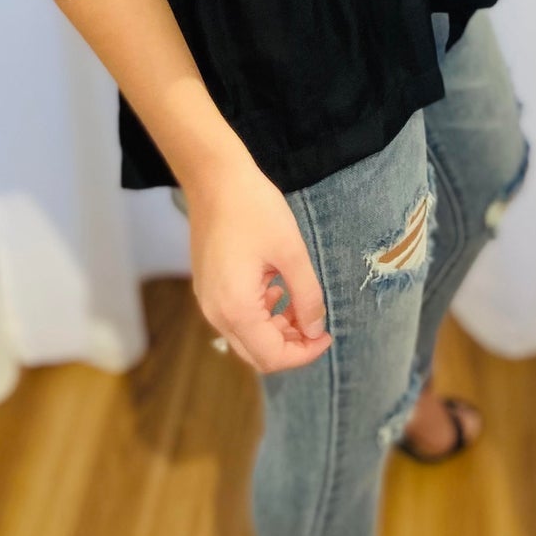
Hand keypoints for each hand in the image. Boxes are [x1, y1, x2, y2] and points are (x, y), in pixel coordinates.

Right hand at [182, 168, 331, 374]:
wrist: (214, 179)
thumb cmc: (255, 209)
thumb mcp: (292, 252)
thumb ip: (307, 296)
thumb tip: (315, 330)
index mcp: (237, 309)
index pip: (272, 356)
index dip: (304, 353)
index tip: (326, 335)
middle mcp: (216, 313)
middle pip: (257, 354)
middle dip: (290, 345)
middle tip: (316, 323)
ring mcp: (208, 301)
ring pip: (246, 337)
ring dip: (276, 329)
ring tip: (300, 302)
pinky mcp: (208, 287)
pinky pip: (236, 316)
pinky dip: (261, 314)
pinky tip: (277, 288)